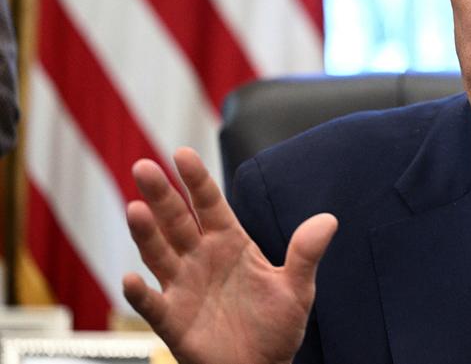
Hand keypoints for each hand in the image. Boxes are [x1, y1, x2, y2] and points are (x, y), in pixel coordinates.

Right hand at [123, 147, 337, 363]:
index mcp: (230, 243)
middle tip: (145, 167)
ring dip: (146, 234)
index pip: (211, 205)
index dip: (197, 181)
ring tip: (136, 210)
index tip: (183, 154)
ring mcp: (183, 287)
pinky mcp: (172, 320)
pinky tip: (130, 279)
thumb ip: (306, 254)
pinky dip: (140, 294)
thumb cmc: (276, 327)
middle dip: (161, 195)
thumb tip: (329, 220)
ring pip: (159, 254)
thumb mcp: (297, 289)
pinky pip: (152, 305)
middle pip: (177, 221)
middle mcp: (201, 259)